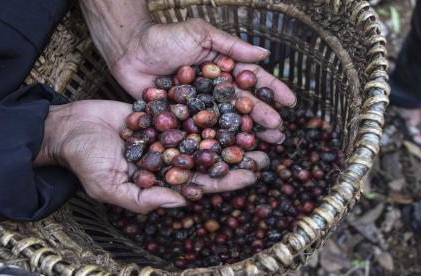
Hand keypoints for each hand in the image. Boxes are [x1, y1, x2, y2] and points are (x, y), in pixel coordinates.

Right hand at [34, 100, 268, 212]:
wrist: (70, 127)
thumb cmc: (85, 161)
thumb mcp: (110, 187)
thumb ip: (144, 198)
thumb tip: (181, 203)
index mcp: (162, 181)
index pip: (201, 183)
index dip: (227, 180)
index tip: (253, 175)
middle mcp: (169, 158)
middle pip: (209, 159)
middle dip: (237, 156)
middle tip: (266, 152)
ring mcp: (166, 134)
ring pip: (203, 134)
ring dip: (228, 131)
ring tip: (255, 126)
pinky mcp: (160, 113)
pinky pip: (186, 109)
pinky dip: (206, 107)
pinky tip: (228, 101)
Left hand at [110, 19, 295, 142]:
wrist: (129, 49)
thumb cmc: (165, 37)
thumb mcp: (201, 34)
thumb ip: (231, 46)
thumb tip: (265, 55)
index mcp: (222, 70)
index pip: (252, 81)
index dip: (272, 90)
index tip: (291, 102)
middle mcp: (213, 91)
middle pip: (241, 107)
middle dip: (262, 119)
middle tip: (279, 134)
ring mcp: (198, 107)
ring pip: (224, 124)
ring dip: (242, 136)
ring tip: (261, 148)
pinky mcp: (180, 120)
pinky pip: (198, 134)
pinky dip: (211, 145)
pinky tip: (225, 155)